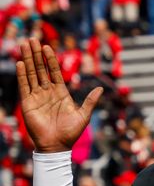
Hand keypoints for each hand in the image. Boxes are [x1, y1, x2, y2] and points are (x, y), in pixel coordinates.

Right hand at [17, 38, 102, 152]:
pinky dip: (22, 74)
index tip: (47, 47)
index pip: (54, 71)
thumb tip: (101, 89)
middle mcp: (47, 92)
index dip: (50, 59)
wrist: (57, 145)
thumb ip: (90, 101)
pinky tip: (20, 63)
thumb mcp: (84, 115)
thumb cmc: (71, 132)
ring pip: (31, 74)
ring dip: (28, 60)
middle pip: (41, 69)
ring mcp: (37, 96)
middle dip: (36, 55)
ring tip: (25, 45)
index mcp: (61, 93)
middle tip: (32, 39)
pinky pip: (24, 86)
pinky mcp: (28, 103)